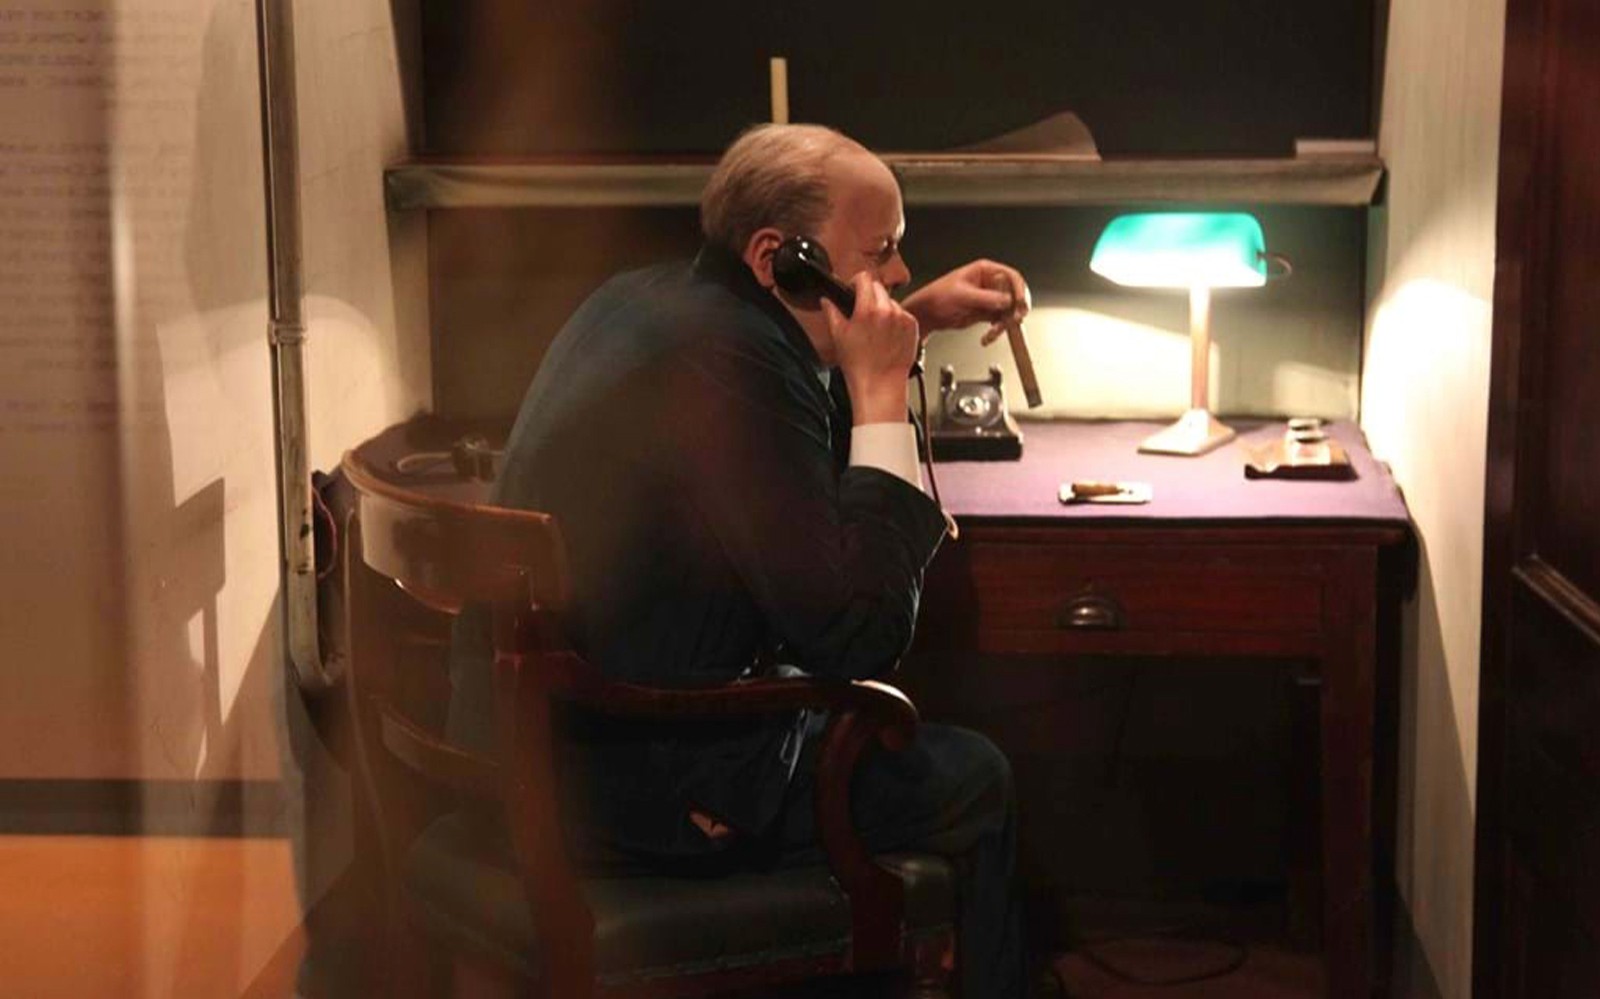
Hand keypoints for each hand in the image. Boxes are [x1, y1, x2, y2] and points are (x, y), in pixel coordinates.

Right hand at [825, 273, 920, 423]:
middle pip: (878, 287)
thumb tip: (826, 301)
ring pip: (891, 301)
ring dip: (883, 308)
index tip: (853, 290)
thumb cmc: (860, 366)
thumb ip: (831, 312)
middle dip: (869, 295)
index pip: (864, 278)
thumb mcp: (839, 336)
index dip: (856, 282)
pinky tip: (887, 336)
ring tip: (875, 329)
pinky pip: (902, 314)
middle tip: (862, 312)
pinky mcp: (912, 326)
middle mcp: (888, 310)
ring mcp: (902, 318)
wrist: (880, 384)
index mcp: (868, 309)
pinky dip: (895, 320)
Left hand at [901, 259, 1030, 343]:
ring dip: (1005, 324)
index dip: (1020, 289)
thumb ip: (987, 298)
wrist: (927, 314)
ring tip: (994, 332)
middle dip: (1015, 309)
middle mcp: (990, 284)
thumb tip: (1007, 300)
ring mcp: (989, 299)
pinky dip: (997, 331)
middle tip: (1015, 320)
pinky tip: (988, 336)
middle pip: (1014, 294)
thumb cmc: (937, 297)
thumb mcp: (963, 296)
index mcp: (985, 271)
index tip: (1021, 303)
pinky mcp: (986, 313)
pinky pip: (999, 322)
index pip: (1011, 276)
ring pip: (1008, 311)